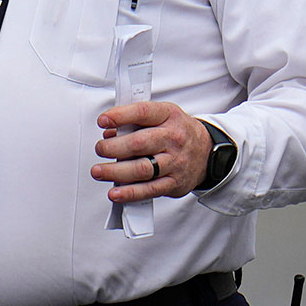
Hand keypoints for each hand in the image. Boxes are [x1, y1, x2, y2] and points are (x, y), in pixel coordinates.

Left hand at [94, 100, 208, 202]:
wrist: (207, 152)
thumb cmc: (177, 133)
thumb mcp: (162, 116)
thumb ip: (134, 121)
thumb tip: (109, 132)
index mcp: (168, 117)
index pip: (143, 113)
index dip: (121, 116)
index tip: (103, 120)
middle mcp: (173, 139)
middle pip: (139, 143)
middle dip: (113, 148)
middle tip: (100, 149)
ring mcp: (174, 162)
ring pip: (142, 169)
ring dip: (115, 172)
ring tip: (98, 171)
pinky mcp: (173, 183)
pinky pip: (150, 189)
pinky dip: (130, 192)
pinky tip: (115, 193)